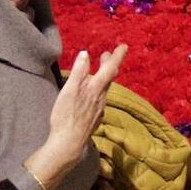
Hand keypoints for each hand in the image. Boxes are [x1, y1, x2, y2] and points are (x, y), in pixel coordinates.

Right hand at [26, 46, 125, 189]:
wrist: (68, 143)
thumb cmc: (66, 116)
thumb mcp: (69, 91)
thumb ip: (78, 72)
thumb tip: (86, 54)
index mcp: (95, 89)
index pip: (110, 68)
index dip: (117, 56)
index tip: (124, 46)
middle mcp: (101, 98)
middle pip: (108, 78)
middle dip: (109, 64)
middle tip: (107, 54)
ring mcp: (99, 110)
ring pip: (104, 89)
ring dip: (103, 78)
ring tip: (98, 72)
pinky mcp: (94, 119)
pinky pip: (99, 100)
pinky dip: (97, 91)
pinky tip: (91, 95)